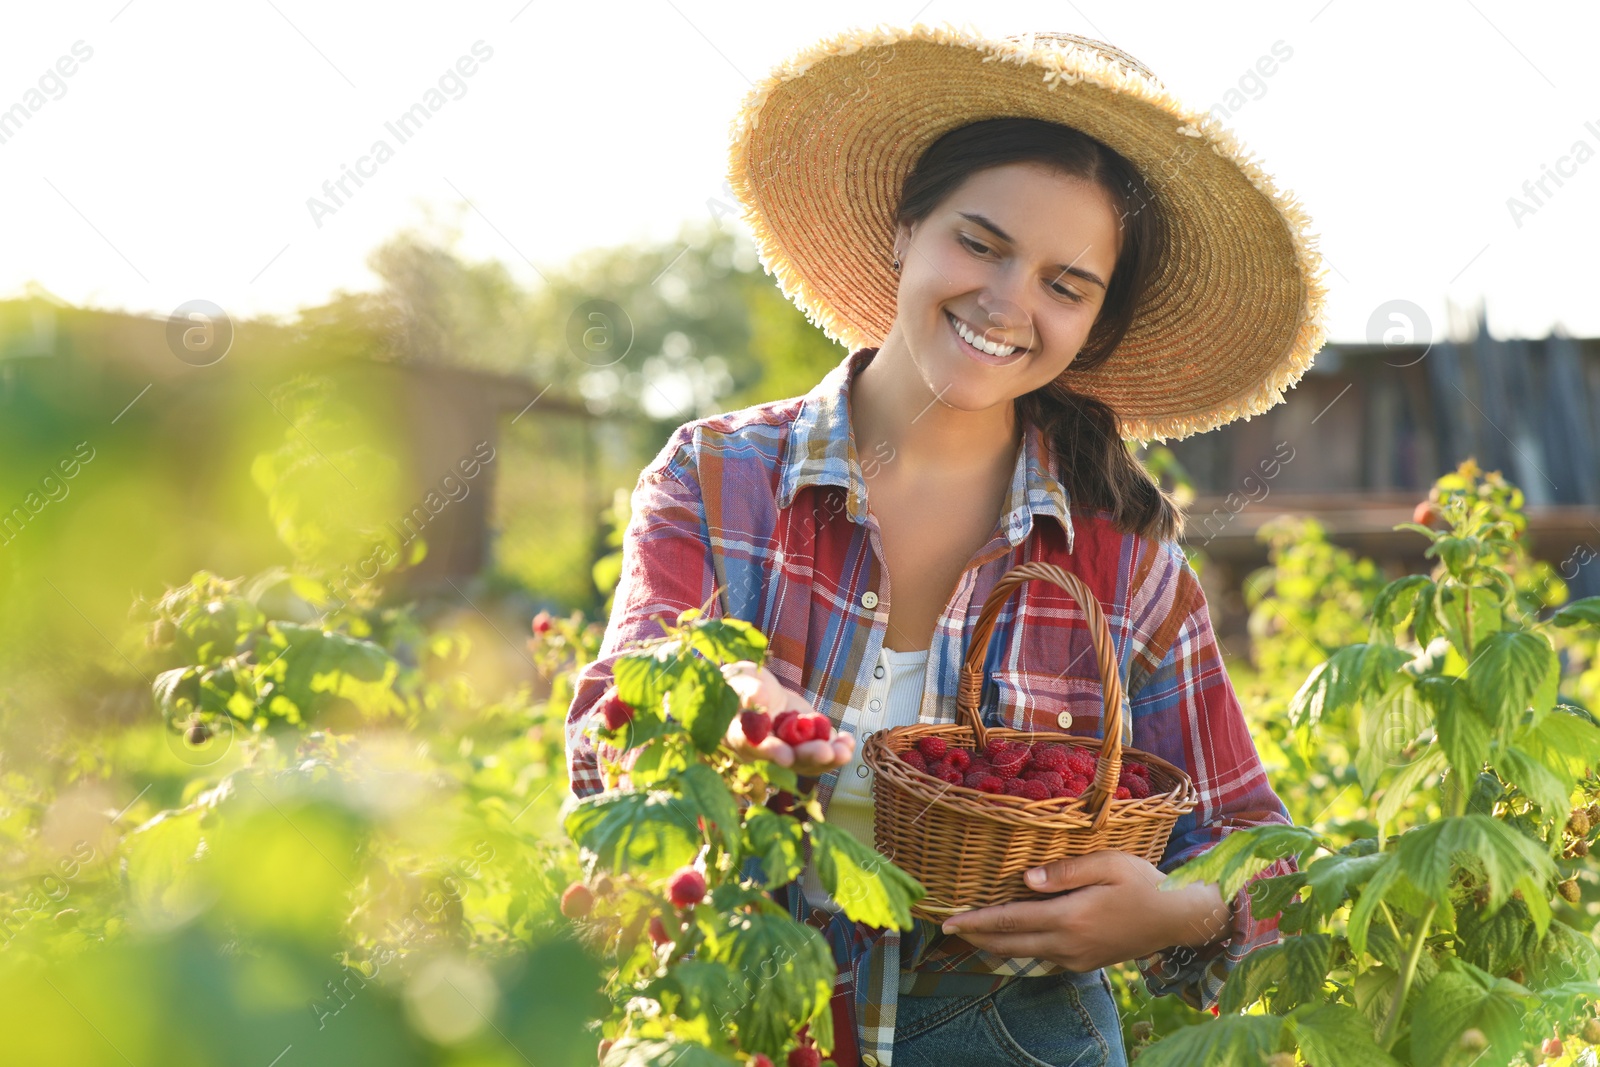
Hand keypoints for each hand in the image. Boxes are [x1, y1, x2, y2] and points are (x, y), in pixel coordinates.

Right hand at [721, 661, 853, 777]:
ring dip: (828, 758)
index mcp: (744, 738)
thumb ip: (751, 692)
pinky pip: (823, 752)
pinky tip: (848, 742)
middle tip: (825, 752)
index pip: (756, 748)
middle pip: (788, 760)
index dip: (771, 752)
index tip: (786, 756)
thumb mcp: (745, 683)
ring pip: (808, 761)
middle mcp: (768, 752)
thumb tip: (759, 698)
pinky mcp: (807, 745)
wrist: (761, 690)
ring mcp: (789, 750)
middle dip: (808, 757)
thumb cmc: (745, 685)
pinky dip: (837, 748)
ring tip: (845, 751)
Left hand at [937, 850, 1231, 971]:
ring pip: (1025, 954)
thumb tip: (1025, 879)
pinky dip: (1021, 949)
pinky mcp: (1085, 963)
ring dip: (996, 946)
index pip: (1011, 920)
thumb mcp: (1108, 863)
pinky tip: (1012, 939)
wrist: (1180, 919)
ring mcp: (1077, 958)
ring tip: (972, 935)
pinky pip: (1043, 958)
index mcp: (1071, 917)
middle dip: (976, 938)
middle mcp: (1069, 944)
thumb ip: (1065, 871)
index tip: (949, 923)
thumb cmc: (1145, 882)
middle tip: (948, 931)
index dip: (976, 922)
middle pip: (1010, 944)